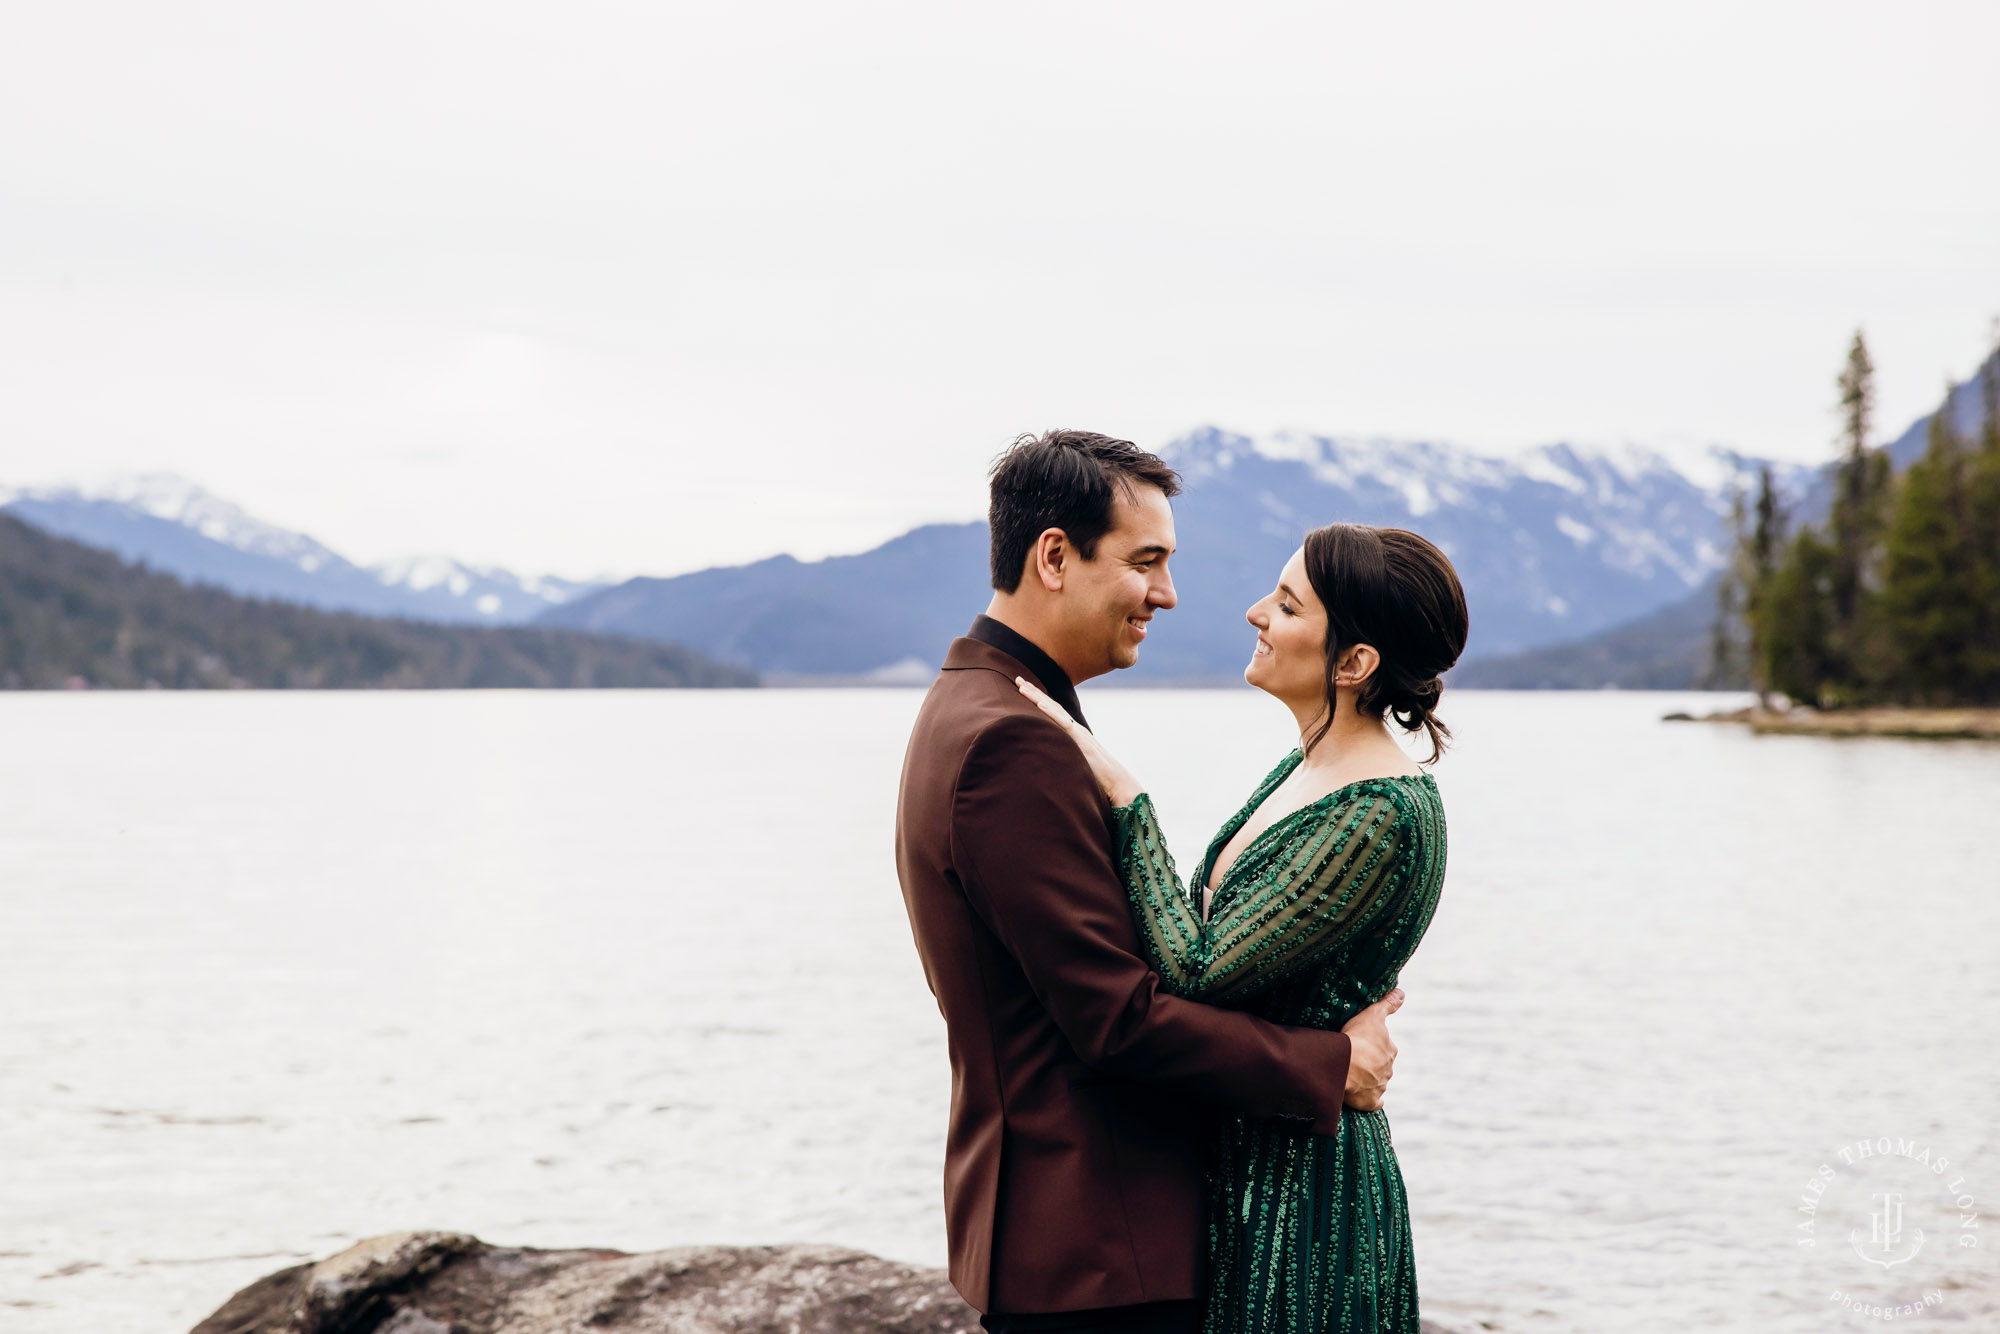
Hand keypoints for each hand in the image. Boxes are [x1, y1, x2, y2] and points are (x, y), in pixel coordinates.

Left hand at [1015, 677, 1143, 805]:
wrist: (1117, 782)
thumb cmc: (1096, 776)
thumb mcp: (1075, 762)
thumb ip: (1063, 756)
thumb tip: (1047, 760)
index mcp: (1072, 733)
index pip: (1052, 711)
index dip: (1037, 698)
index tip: (1023, 687)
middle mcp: (1075, 729)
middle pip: (1051, 706)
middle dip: (1034, 692)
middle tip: (1017, 678)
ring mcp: (1078, 733)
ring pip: (1055, 711)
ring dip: (1038, 697)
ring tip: (1023, 687)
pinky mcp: (1082, 742)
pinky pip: (1064, 724)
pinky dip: (1052, 713)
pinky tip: (1040, 704)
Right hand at [1340, 988, 1402, 1110]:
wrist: (1344, 1065)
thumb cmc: (1357, 1037)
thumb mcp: (1373, 1014)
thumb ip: (1388, 1004)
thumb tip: (1402, 992)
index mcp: (1390, 1050)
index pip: (1385, 1047)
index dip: (1373, 1044)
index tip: (1361, 1042)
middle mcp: (1388, 1069)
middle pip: (1381, 1065)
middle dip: (1370, 1063)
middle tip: (1353, 1058)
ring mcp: (1380, 1086)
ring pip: (1377, 1082)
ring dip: (1368, 1080)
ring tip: (1350, 1074)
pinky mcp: (1371, 1101)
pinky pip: (1373, 1102)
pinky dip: (1369, 1099)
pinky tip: (1361, 1095)